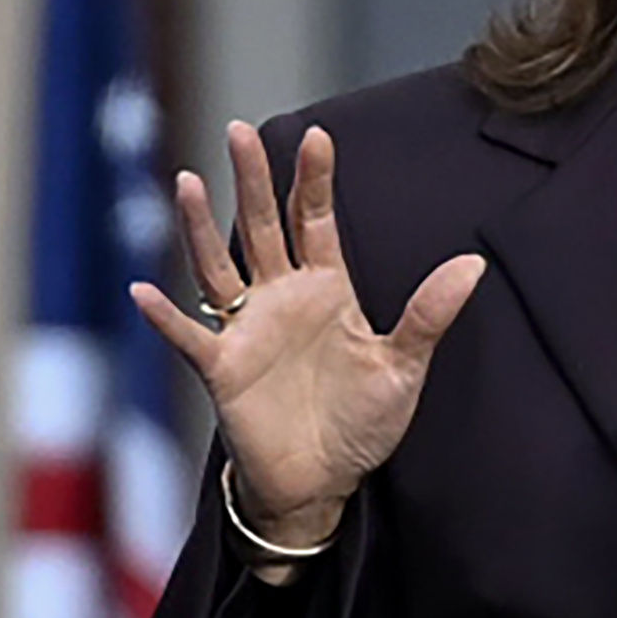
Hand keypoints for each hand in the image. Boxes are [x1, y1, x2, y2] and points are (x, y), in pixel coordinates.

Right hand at [130, 119, 487, 549]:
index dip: (314, 180)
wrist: (323, 485)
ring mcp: (247, 330)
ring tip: (187, 181)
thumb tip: (473, 265)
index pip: (316, 221)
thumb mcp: (402, 370)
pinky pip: (189, 338)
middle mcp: (280, 298)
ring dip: (200, 227)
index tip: (318, 135)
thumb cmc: (361, 426)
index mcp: (326, 290)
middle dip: (253, 180)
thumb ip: (428, 316)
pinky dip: (165, 318)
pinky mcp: (223, 369)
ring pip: (217, 267)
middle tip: (240, 132)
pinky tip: (143, 291)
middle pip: (261, 227)